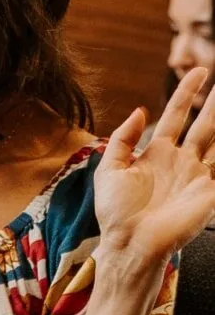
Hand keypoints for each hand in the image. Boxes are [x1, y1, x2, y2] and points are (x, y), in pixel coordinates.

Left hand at [95, 67, 214, 266]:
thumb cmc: (115, 212)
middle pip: (204, 124)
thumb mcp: (109, 169)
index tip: (199, 71)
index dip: (187, 93)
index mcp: (157, 153)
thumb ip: (122, 138)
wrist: (128, 242)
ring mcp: (197, 176)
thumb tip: (140, 110)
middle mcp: (181, 161)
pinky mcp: (209, 193)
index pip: (177, 115)